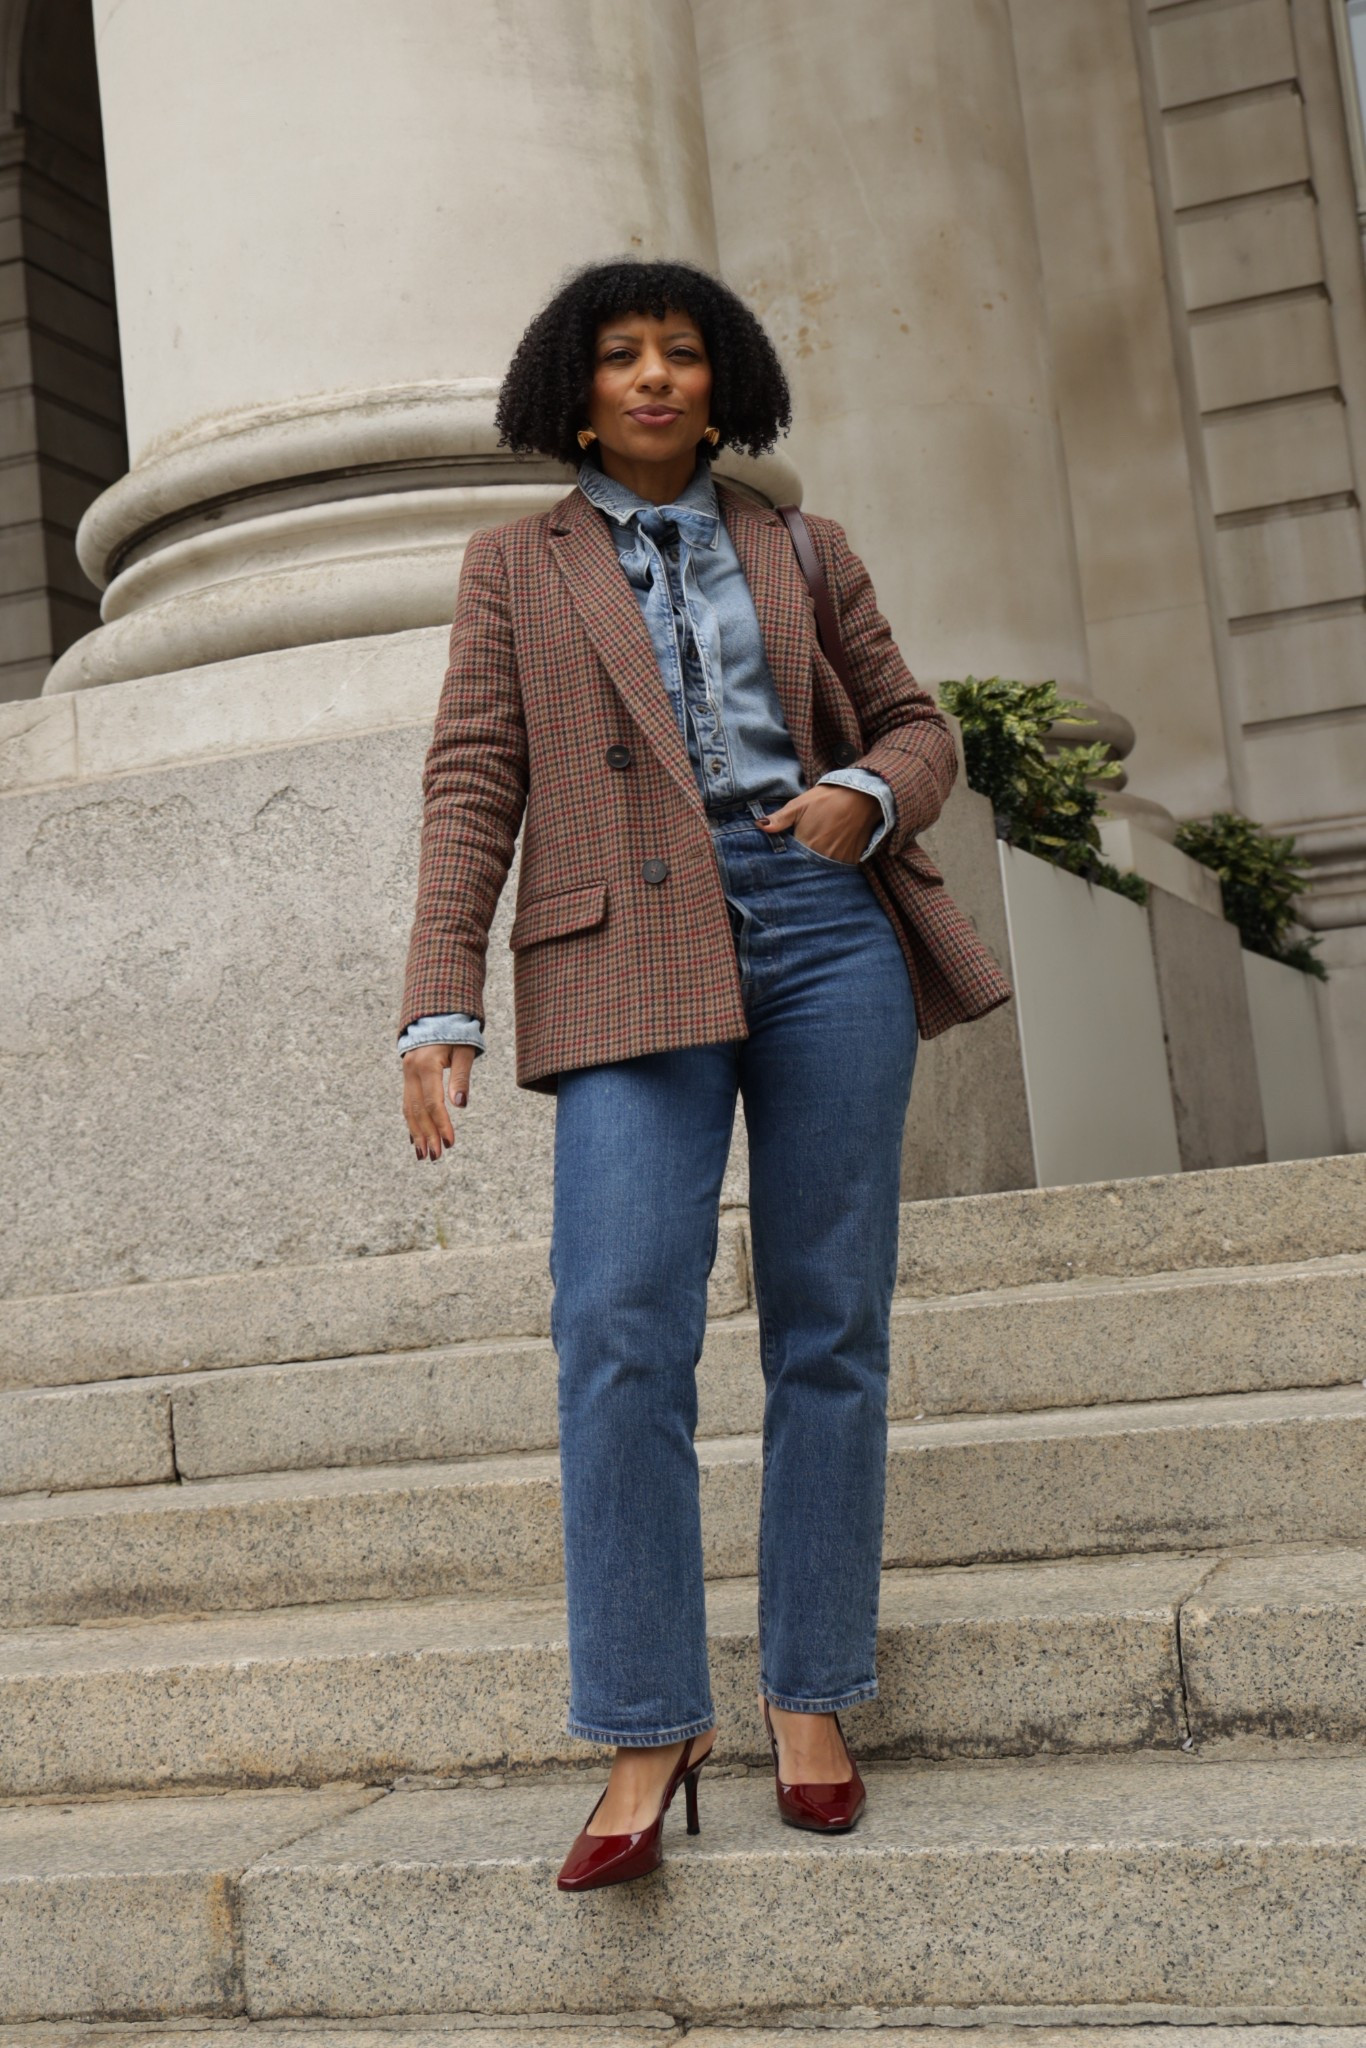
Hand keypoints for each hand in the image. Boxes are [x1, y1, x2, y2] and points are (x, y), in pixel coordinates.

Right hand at [402, 1042, 476, 1161]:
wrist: (436, 1014)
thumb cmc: (457, 1032)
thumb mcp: (464, 1051)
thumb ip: (461, 1077)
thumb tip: (460, 1105)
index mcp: (426, 1066)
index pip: (433, 1103)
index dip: (442, 1124)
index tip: (450, 1143)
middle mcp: (412, 1071)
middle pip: (418, 1111)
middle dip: (427, 1136)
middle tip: (436, 1157)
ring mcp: (406, 1074)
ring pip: (409, 1109)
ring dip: (417, 1134)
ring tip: (424, 1155)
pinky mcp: (407, 1077)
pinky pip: (407, 1103)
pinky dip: (411, 1122)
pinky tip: (416, 1139)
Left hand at [756, 783, 880, 861]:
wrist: (862, 796)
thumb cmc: (828, 798)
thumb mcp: (800, 804)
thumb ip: (779, 819)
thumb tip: (759, 826)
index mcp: (805, 844)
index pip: (790, 860)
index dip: (786, 858)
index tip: (784, 854)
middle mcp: (822, 856)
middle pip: (805, 867)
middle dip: (800, 864)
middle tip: (801, 854)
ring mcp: (838, 860)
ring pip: (821, 870)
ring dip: (817, 865)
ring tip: (817, 852)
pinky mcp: (852, 860)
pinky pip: (838, 868)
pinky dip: (833, 864)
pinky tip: (831, 852)